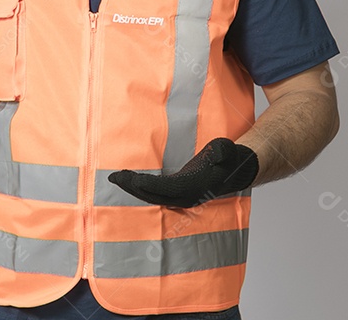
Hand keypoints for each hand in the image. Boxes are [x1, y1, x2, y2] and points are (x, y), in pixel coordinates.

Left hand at [108, 137, 258, 207]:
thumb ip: (223, 151)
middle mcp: (185, 197)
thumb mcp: (227, 150)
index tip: (130, 178)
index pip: (165, 188)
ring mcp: (180, 198)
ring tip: (116, 178)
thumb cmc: (228, 158)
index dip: (146, 184)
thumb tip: (218, 154)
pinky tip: (130, 180)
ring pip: (152, 196)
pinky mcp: (177, 195)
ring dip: (133, 188)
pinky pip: (155, 194)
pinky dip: (140, 188)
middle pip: (153, 195)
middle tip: (113, 176)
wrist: (234, 170)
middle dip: (132, 187)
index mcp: (193, 187)